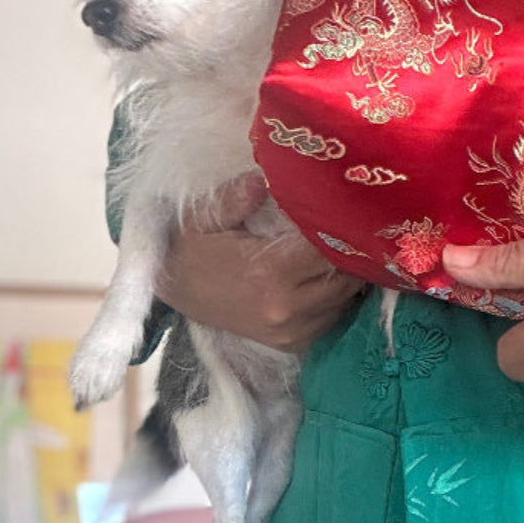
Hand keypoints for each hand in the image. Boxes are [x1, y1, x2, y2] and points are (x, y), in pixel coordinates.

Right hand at [156, 173, 363, 351]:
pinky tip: (326, 274)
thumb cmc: (192, 249)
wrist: (174, 291)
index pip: (328, 245)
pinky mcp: (294, 343)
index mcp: (270, 272)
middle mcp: (287, 306)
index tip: (343, 207)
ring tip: (340, 247)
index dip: (339, 225)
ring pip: (346, 297)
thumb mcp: (203, 217)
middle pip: (346, 274)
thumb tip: (262, 179)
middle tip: (348, 226)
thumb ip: (234, 198)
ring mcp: (293, 330)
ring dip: (347, 273)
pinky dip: (337, 296)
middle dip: (350, 249)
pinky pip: (335, 316)